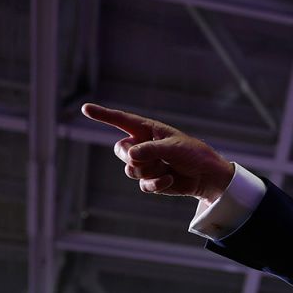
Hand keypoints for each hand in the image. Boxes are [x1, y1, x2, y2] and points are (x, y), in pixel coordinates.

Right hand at [81, 103, 234, 204]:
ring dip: (148, 170)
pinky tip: (169, 179)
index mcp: (147, 130)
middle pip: (120, 150)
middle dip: (134, 157)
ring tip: (165, 167)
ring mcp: (145, 164)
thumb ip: (150, 149)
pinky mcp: (151, 180)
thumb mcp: (173, 147)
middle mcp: (142, 145)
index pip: (121, 120)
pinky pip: (142, 184)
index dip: (103, 115)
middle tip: (155, 158)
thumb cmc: (193, 154)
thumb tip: (130, 155)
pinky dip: (156, 183)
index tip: (85, 108)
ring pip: (130, 169)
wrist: (206, 176)